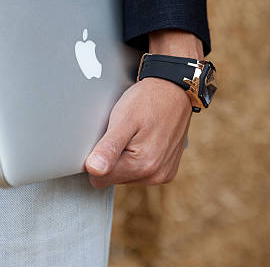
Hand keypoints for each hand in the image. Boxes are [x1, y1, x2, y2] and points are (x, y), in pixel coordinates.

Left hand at [84, 29, 202, 187]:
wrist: (175, 90)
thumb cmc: (148, 100)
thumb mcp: (124, 119)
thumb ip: (108, 147)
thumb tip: (94, 170)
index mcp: (141, 165)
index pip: (99, 179)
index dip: (97, 159)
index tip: (107, 139)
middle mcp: (155, 175)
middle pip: (114, 178)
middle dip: (113, 158)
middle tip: (122, 133)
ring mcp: (163, 174)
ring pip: (127, 176)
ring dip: (126, 158)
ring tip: (134, 134)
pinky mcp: (168, 171)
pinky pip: (142, 172)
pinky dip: (139, 158)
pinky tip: (145, 139)